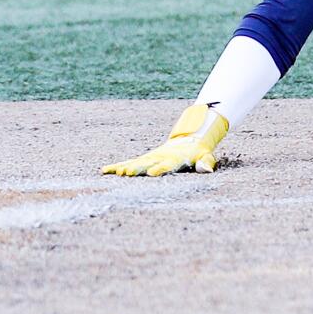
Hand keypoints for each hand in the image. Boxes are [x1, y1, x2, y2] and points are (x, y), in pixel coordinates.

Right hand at [103, 104, 227, 176]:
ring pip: (135, 163)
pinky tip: (105, 171)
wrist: (189, 139)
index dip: (161, 168)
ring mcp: (150, 158)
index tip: (153, 173)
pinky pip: (129, 164)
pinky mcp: (144, 159)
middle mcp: (160, 157)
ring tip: (115, 173)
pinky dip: (117, 167)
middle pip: (147, 163)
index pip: (168, 164)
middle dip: (138, 168)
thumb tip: (207, 169)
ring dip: (125, 168)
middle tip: (127, 173)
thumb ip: (206, 162)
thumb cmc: (198, 152)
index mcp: (175, 158)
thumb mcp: (205, 155)